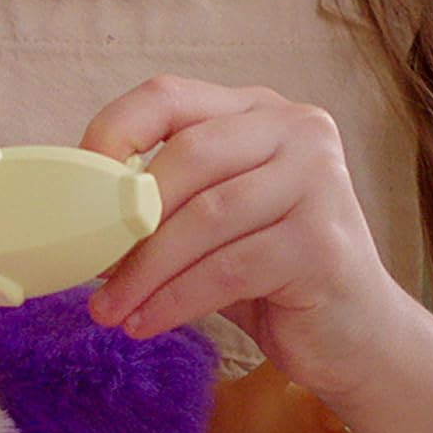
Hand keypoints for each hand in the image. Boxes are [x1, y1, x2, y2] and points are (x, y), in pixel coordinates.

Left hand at [81, 77, 405, 402]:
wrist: (354, 336)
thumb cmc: (268, 274)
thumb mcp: (210, 222)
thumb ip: (162, 201)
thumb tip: (77, 215)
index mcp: (258, 111)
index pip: (168, 96)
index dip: (112, 134)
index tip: (77, 191)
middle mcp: (297, 130)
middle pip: (188, 157)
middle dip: (128, 219)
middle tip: (89, 268)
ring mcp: (319, 182)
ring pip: (206, 217)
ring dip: (145, 271)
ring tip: (109, 309)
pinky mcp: (323, 243)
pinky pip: (228, 269)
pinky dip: (176, 300)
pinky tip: (146, 323)